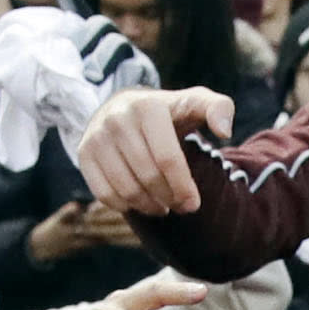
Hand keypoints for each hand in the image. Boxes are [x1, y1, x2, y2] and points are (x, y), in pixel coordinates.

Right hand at [73, 84, 238, 215]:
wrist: (124, 107)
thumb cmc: (167, 113)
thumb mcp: (195, 103)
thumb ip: (219, 109)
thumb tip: (224, 131)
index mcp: (147, 107)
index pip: (167, 159)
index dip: (183, 187)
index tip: (193, 204)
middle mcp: (117, 118)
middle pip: (148, 177)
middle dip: (169, 198)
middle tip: (179, 206)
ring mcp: (97, 136)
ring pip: (127, 189)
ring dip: (149, 206)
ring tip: (162, 206)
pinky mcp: (84, 153)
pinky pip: (105, 194)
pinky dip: (125, 206)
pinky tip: (140, 203)